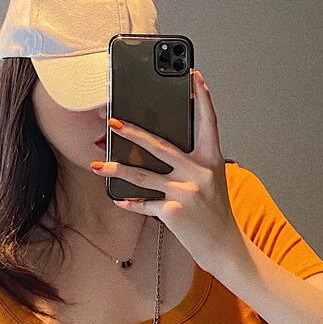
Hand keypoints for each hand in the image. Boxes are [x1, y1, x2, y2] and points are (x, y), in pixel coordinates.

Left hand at [89, 69, 244, 274]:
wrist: (224, 246)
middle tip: (112, 121)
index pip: (208, 123)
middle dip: (133, 132)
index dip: (202, 98)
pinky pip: (145, 204)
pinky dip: (131, 203)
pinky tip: (117, 199)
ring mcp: (186, 192)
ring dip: (116, 170)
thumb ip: (194, 165)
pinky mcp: (173, 211)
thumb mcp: (213, 182)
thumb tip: (162, 151)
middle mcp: (199, 173)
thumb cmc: (216, 214)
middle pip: (160, 146)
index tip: (194, 76)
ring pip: (143, 175)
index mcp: (211, 160)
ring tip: (98, 166)